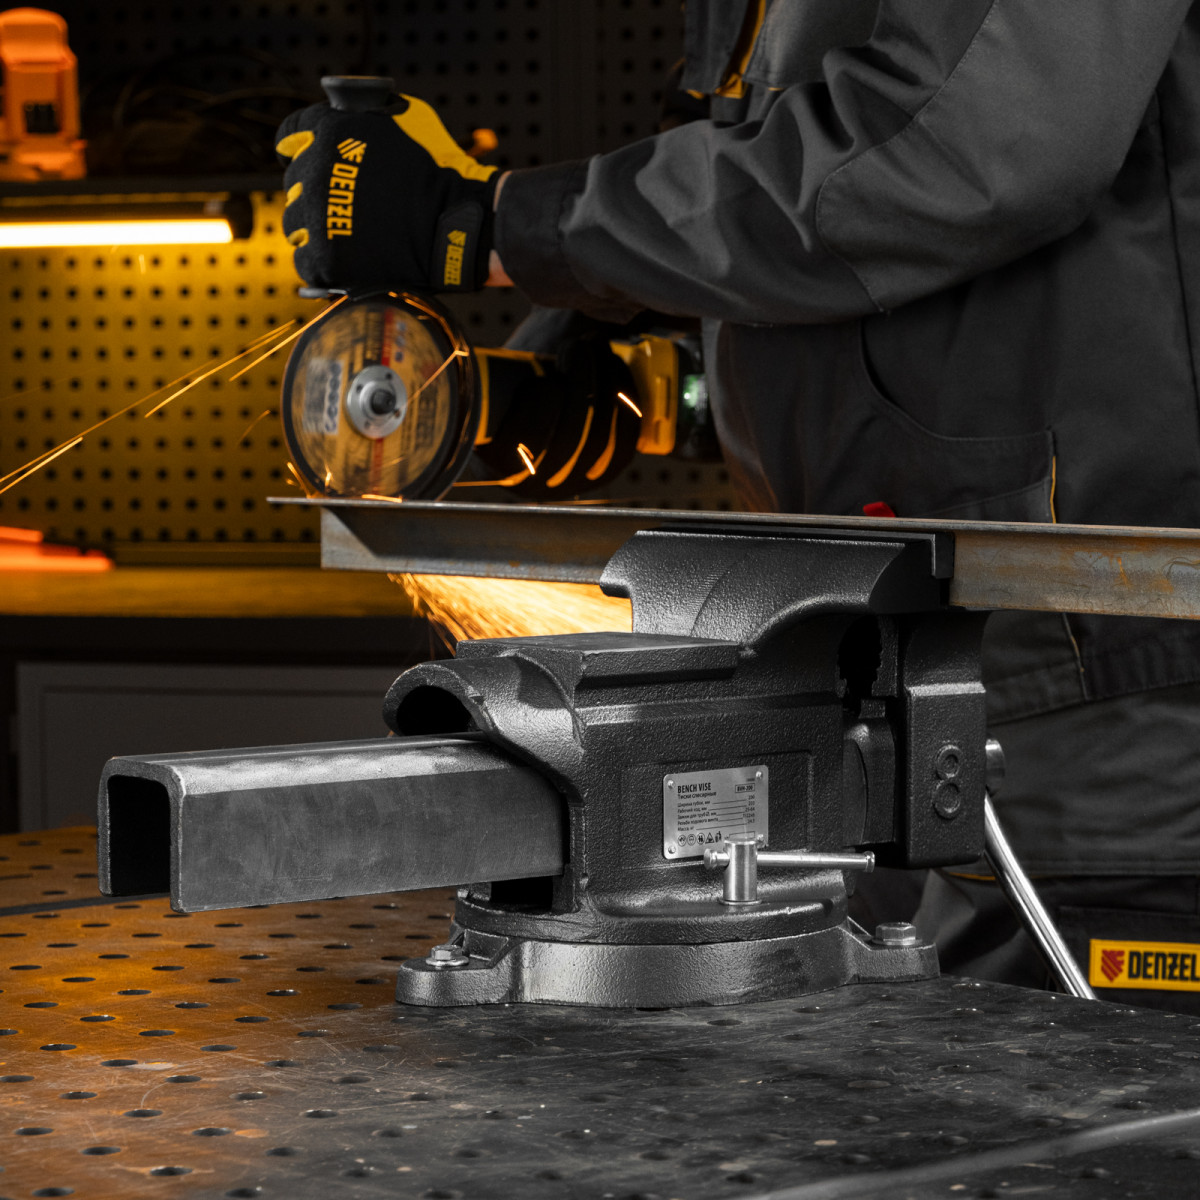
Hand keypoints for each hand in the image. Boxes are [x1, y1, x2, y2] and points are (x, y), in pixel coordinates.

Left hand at [275, 90, 498, 292]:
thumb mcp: (408, 115)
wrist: (456, 224)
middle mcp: (316, 171)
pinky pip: (305, 261)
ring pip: (295, 224)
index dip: (297, 147)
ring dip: (314, 228)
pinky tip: (340, 260)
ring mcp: (318, 217)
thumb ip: (367, 112)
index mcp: (330, 131)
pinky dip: (320, 262)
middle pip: (294, 183)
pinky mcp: (324, 258)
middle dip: (315, 192)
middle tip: (343, 205)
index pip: (290, 134)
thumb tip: (346, 109)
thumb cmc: (440, 171)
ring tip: (344, 235)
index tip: (303, 159)